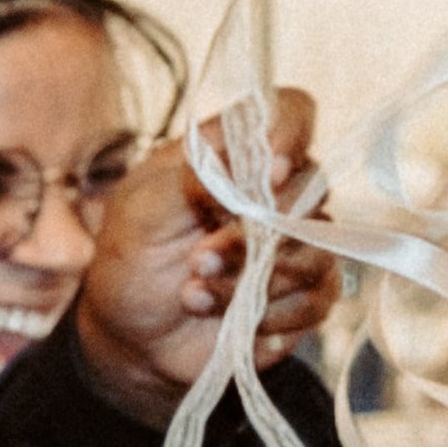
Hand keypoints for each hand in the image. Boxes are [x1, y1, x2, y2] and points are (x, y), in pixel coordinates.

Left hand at [65, 84, 342, 422]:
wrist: (130, 335)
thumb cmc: (131, 259)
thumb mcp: (141, 211)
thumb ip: (194, 179)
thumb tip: (254, 167)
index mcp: (235, 153)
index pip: (291, 111)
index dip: (291, 133)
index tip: (269, 172)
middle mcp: (275, 191)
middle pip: (313, 187)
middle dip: (255, 232)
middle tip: (198, 259)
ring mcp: (295, 242)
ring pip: (315, 250)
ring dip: (253, 280)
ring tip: (192, 293)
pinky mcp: (303, 292)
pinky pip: (317, 299)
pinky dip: (269, 314)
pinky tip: (222, 316)